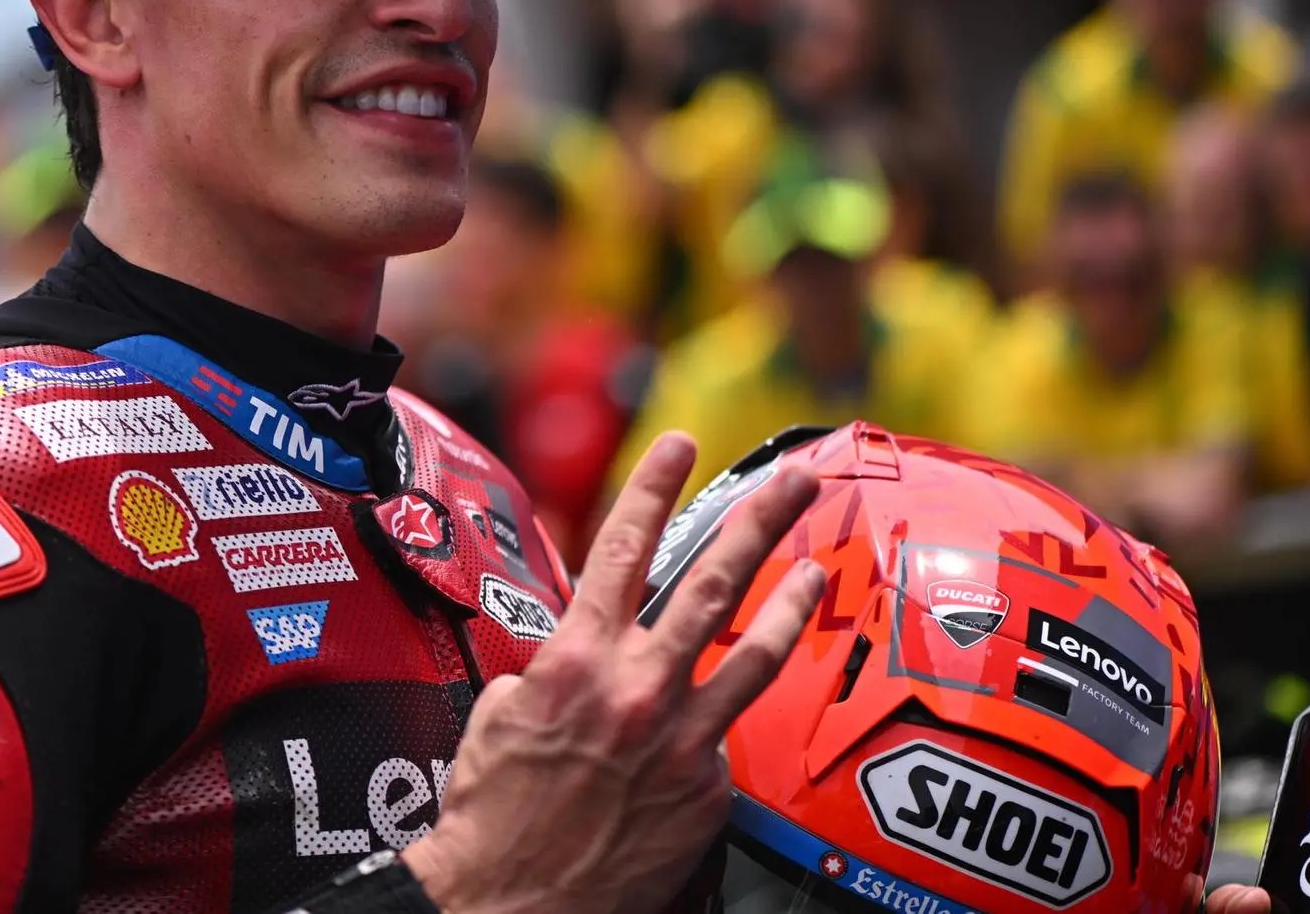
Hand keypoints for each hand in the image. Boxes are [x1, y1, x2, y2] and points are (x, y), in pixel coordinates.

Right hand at [403, 433, 825, 913]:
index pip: (622, 545)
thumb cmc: (493, 810)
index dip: (654, 485)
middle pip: (713, 579)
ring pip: (754, 651)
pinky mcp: (705, 789)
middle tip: (797, 476)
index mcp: (576, 656)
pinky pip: (720, 742)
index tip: (679, 442)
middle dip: (760, 517)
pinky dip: (713, 730)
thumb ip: (549, 659)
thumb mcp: (501, 708)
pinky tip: (705, 737)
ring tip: (816, 570)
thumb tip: (576, 631)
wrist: (509, 903)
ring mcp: (681, 737)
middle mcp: (638, 685)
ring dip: (791, 603)